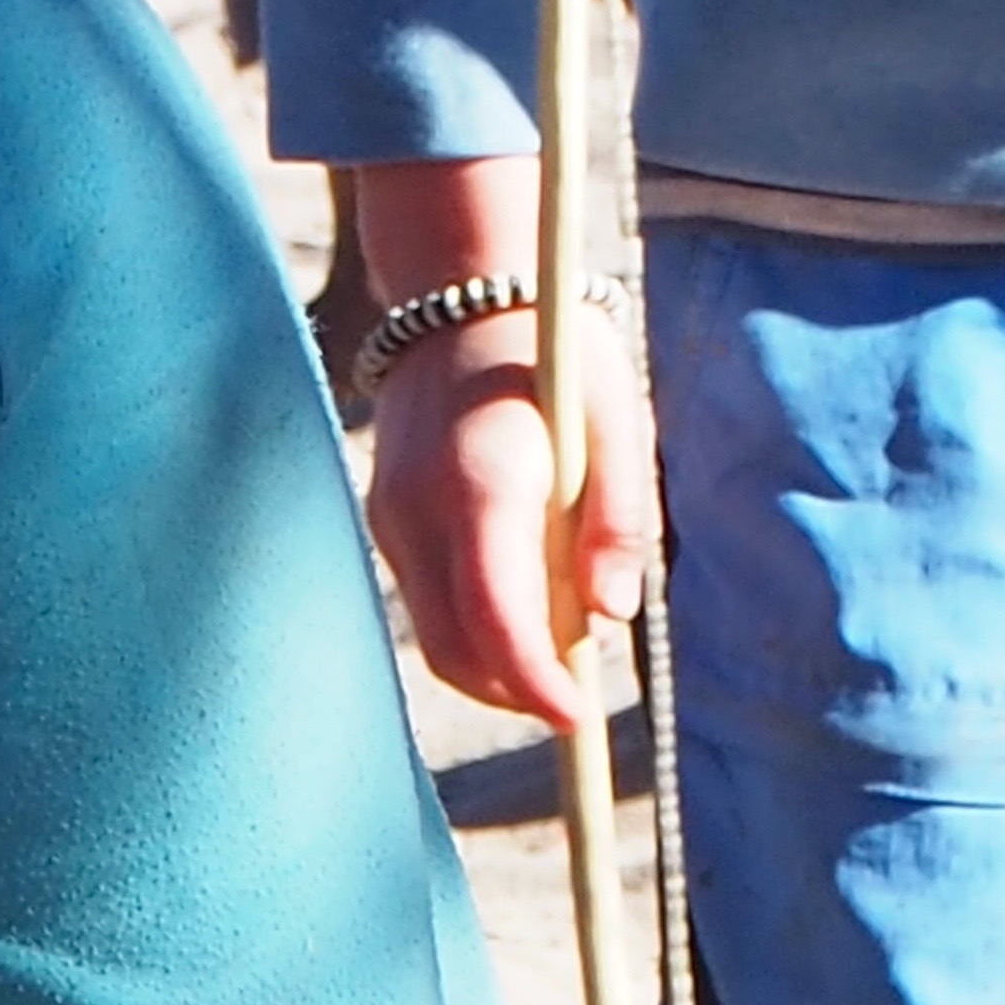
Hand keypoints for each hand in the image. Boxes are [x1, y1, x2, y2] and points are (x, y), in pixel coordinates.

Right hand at [345, 156, 656, 729]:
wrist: (463, 289)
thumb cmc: (555, 352)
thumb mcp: (616, 418)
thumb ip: (619, 517)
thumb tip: (613, 613)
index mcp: (482, 484)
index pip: (497, 619)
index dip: (538, 683)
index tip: (581, 716)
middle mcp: (419, 509)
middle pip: (455, 649)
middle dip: (516, 689)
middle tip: (578, 694)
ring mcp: (390, 514)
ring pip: (434, 631)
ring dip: (495, 659)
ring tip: (562, 636)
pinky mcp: (384, 515)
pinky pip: (425, 595)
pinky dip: (472, 619)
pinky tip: (526, 596)